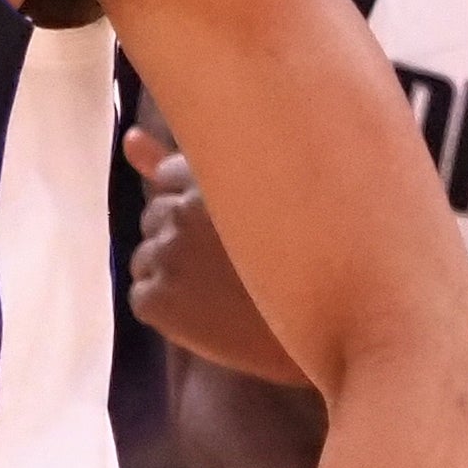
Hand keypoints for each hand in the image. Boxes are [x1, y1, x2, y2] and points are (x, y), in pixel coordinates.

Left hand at [120, 128, 309, 383]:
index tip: (228, 230)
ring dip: (174, 273)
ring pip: (146, 258)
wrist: (339, 329)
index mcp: (210, 174)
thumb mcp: (256, 195)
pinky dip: (169, 310)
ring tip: (226, 293)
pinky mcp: (158, 303)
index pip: (167, 178)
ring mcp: (167, 257)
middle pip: (155, 218)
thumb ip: (182, 164)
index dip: (196, 207)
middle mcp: (182, 211)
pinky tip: (213, 317)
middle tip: (233, 268)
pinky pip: (144, 298)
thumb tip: (128, 138)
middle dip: (182, 239)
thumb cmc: (306, 256)